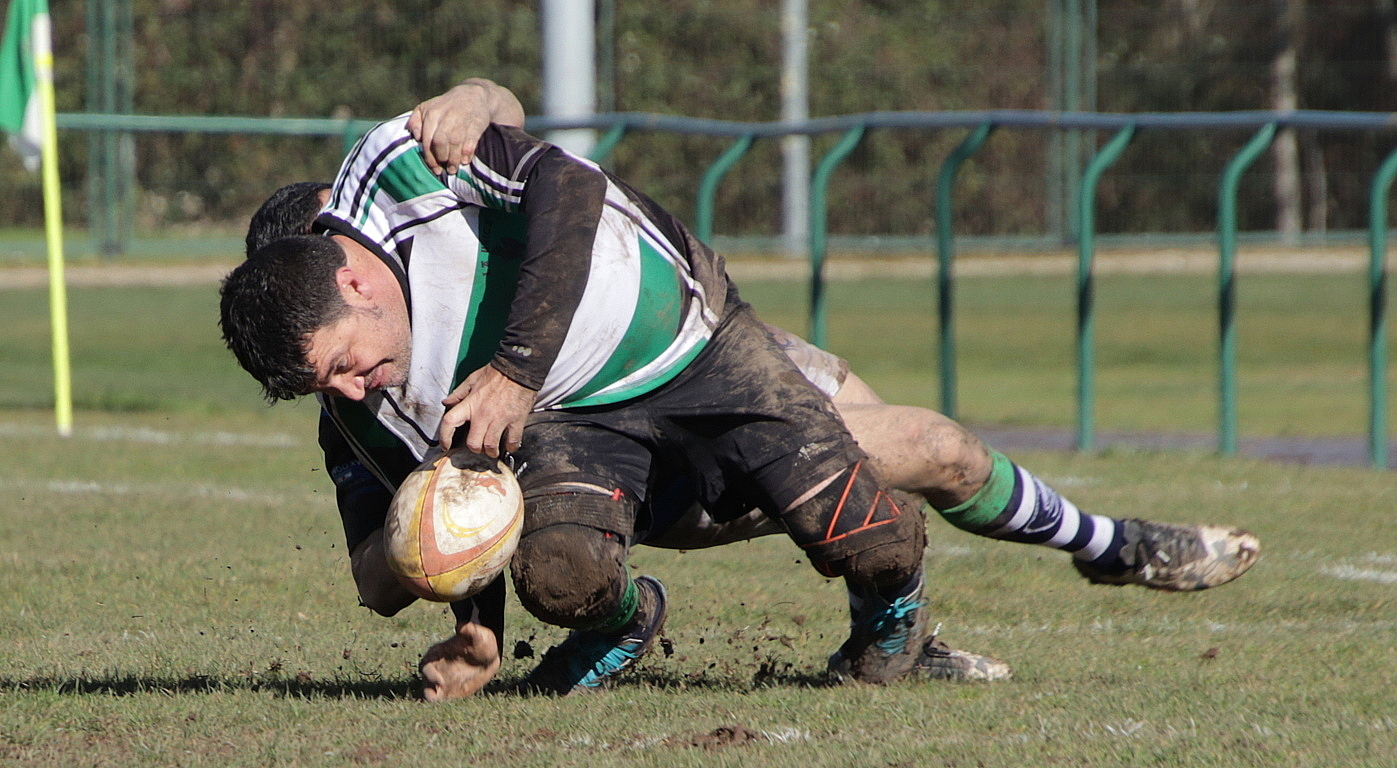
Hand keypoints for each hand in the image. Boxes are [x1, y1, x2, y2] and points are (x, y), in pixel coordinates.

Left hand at [408, 78, 524, 174]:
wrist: (473, 95)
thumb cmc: (445, 106)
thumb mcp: (426, 107)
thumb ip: (415, 121)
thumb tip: (416, 136)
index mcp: (432, 113)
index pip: (428, 140)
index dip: (430, 157)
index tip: (434, 168)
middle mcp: (446, 116)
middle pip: (440, 142)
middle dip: (441, 158)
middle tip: (444, 168)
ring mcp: (462, 120)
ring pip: (455, 144)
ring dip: (454, 160)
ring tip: (453, 169)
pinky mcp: (476, 124)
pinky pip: (471, 142)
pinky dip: (467, 154)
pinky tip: (465, 161)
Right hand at [419, 622, 501, 701]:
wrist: (489, 655)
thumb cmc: (481, 642)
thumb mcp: (478, 635)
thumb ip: (469, 631)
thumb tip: (462, 625)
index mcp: (438, 654)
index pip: (426, 664)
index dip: (430, 674)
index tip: (440, 682)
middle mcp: (437, 668)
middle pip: (425, 682)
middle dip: (428, 690)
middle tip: (437, 698)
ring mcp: (442, 680)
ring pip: (431, 693)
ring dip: (434, 699)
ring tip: (442, 706)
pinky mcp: (450, 691)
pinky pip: (443, 700)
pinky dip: (444, 704)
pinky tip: (452, 707)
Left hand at [438, 364, 535, 456]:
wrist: (519, 367)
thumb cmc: (496, 373)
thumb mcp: (473, 379)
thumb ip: (459, 393)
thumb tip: (446, 402)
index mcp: (470, 404)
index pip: (450, 423)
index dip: (445, 437)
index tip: (446, 446)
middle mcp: (483, 414)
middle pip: (473, 443)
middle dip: (475, 449)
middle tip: (478, 447)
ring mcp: (500, 418)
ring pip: (491, 445)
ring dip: (491, 451)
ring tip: (493, 450)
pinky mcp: (516, 420)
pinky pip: (513, 441)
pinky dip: (511, 447)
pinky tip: (510, 446)